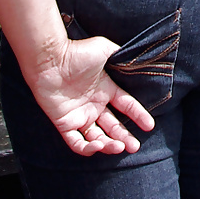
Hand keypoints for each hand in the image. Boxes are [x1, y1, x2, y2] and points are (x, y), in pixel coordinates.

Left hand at [26, 35, 154, 156]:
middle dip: (125, 137)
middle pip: (113, 126)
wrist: (50, 58)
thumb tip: (135, 60)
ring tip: (120, 147)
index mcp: (104, 89)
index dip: (138, 115)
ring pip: (97, 138)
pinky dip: (88, 148)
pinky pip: (77, 143)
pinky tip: (99, 146)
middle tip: (135, 147)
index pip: (125, 105)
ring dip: (110, 145)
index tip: (149, 125)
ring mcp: (79, 115)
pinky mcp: (64, 123)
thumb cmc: (76, 52)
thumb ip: (120, 56)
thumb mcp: (104, 49)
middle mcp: (93, 104)